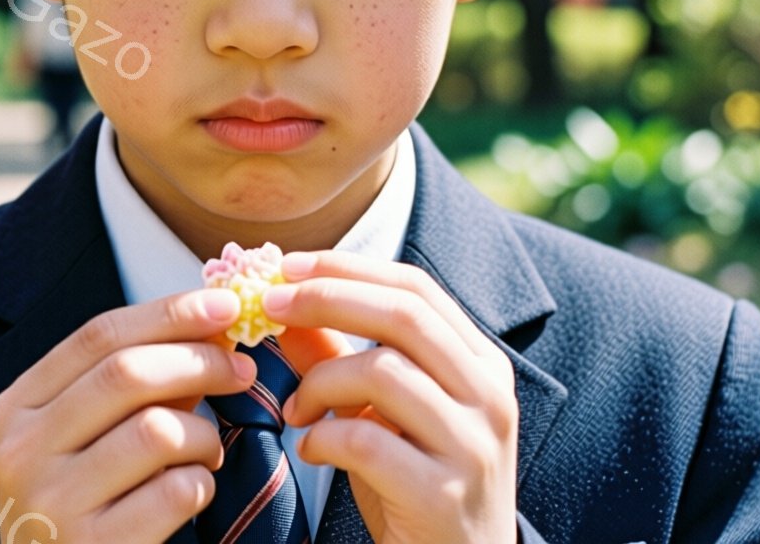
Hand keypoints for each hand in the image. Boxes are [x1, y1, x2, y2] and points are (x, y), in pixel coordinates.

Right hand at [0, 288, 256, 543]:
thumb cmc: (80, 502)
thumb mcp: (81, 438)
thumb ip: (130, 385)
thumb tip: (208, 325)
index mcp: (15, 408)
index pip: (97, 336)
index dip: (168, 313)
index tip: (224, 306)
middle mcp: (23, 451)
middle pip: (126, 374)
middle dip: (199, 361)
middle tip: (241, 370)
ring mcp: (53, 502)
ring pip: (157, 430)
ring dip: (203, 434)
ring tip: (205, 451)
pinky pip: (175, 492)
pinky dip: (201, 483)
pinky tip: (192, 491)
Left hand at [263, 250, 519, 543]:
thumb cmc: (417, 487)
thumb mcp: (382, 414)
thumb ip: (341, 358)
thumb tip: (286, 307)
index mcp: (480, 364)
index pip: (416, 288)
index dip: (348, 268)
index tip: (288, 265)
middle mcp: (488, 396)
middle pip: (403, 315)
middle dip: (326, 300)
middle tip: (270, 306)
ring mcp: (472, 445)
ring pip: (384, 372)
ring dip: (320, 381)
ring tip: (296, 408)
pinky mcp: (443, 493)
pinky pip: (366, 441)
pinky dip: (323, 438)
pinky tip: (310, 451)